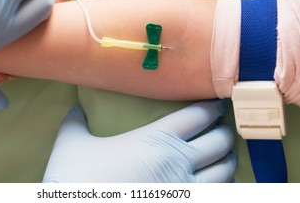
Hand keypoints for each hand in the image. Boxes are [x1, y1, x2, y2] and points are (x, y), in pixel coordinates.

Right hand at [43, 100, 236, 182]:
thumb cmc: (78, 178)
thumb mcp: (71, 144)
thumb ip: (75, 122)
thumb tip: (74, 108)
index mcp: (156, 139)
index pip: (196, 116)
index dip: (211, 108)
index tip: (216, 104)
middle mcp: (178, 161)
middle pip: (218, 141)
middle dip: (224, 133)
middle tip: (223, 129)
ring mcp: (186, 189)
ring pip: (225, 171)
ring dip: (228, 161)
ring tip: (226, 156)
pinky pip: (220, 195)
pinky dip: (225, 187)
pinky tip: (220, 184)